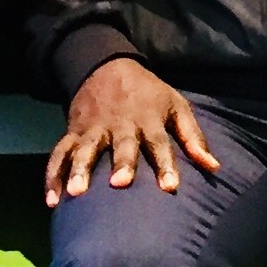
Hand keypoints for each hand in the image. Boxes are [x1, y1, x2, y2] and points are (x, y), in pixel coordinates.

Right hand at [47, 58, 219, 206]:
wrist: (106, 66)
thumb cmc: (148, 94)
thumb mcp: (176, 106)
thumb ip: (193, 137)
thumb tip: (213, 167)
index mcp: (148, 119)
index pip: (159, 143)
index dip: (165, 165)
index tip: (170, 187)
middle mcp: (120, 125)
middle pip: (120, 145)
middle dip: (120, 163)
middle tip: (119, 184)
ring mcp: (92, 129)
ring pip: (83, 149)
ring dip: (78, 170)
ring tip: (75, 194)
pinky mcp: (72, 132)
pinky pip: (58, 154)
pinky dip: (52, 176)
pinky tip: (52, 200)